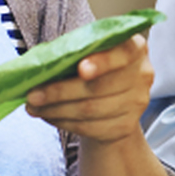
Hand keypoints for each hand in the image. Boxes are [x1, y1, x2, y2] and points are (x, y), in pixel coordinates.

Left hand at [26, 34, 153, 143]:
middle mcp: (142, 74)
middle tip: (33, 95)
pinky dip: (63, 122)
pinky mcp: (126, 127)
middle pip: (99, 87)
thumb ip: (75, 51)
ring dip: (56, 110)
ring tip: (34, 107)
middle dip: (60, 91)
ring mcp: (137, 103)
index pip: (122, 54)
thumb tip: (40, 64)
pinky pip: (90, 128)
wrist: (114, 98)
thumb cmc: (96, 67)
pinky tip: (49, 116)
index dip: (102, 62)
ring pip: (90, 110)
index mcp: (134, 47)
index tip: (80, 69)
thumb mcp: (90, 50)